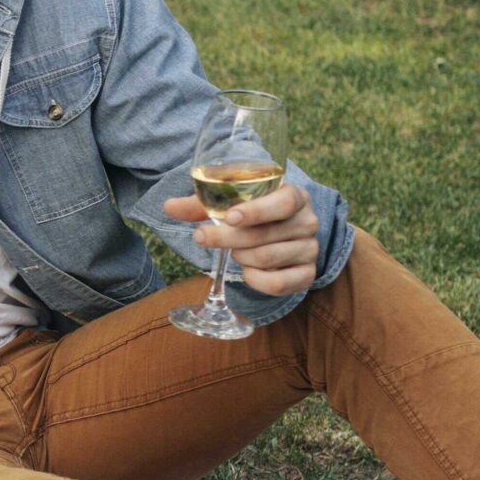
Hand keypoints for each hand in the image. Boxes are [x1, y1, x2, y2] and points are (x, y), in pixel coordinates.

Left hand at [161, 182, 319, 297]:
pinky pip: (278, 284)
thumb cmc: (253, 213)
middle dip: (227, 238)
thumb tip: (168, 207)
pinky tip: (246, 271)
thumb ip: (201, 204)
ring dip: (240, 257)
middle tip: (202, 237)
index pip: (283, 202)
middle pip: (265, 234)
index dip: (256, 211)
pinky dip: (255, 280)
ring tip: (233, 252)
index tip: (227, 217)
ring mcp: (310, 249)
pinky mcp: (307, 274)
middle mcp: (308, 221)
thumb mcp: (230, 203)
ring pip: (267, 258)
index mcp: (294, 196)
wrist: (281, 232)